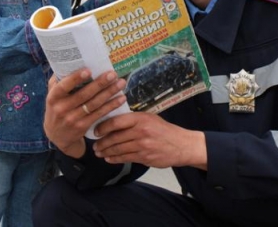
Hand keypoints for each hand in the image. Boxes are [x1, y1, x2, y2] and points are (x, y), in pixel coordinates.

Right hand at [44, 69, 126, 157]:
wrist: (57, 136)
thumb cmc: (56, 109)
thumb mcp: (52, 95)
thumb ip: (58, 81)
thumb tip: (69, 62)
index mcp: (53, 97)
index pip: (64, 86)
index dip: (76, 78)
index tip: (89, 70)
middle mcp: (62, 108)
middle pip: (84, 94)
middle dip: (100, 83)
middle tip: (113, 74)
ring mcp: (73, 119)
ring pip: (94, 104)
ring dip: (109, 93)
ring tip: (121, 83)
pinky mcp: (83, 126)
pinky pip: (99, 114)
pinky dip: (111, 106)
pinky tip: (121, 98)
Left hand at [92, 112, 207, 169]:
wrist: (181, 145)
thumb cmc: (164, 130)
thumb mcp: (150, 118)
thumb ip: (133, 119)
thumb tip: (113, 122)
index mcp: (141, 119)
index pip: (116, 122)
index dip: (103, 127)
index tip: (96, 131)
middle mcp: (140, 131)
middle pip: (115, 137)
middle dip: (102, 142)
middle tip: (95, 145)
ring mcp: (142, 145)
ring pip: (118, 149)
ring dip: (106, 152)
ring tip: (99, 153)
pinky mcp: (144, 157)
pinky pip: (125, 158)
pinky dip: (115, 159)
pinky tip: (109, 159)